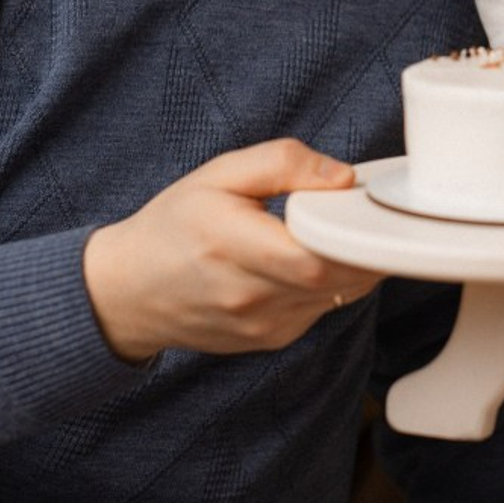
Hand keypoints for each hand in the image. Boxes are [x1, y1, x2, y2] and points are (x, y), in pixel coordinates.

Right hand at [83, 139, 381, 362]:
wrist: (129, 291)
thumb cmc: (175, 224)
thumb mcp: (221, 173)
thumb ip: (283, 163)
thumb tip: (342, 177)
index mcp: (230, 247)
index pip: (311, 257)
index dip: (352, 235)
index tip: (370, 205)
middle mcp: (247, 297)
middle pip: (333, 278)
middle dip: (365, 244)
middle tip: (374, 210)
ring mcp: (261, 326)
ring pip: (337, 294)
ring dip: (357, 262)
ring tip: (351, 227)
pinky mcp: (272, 338)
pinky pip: (323, 307)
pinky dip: (336, 280)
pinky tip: (325, 254)